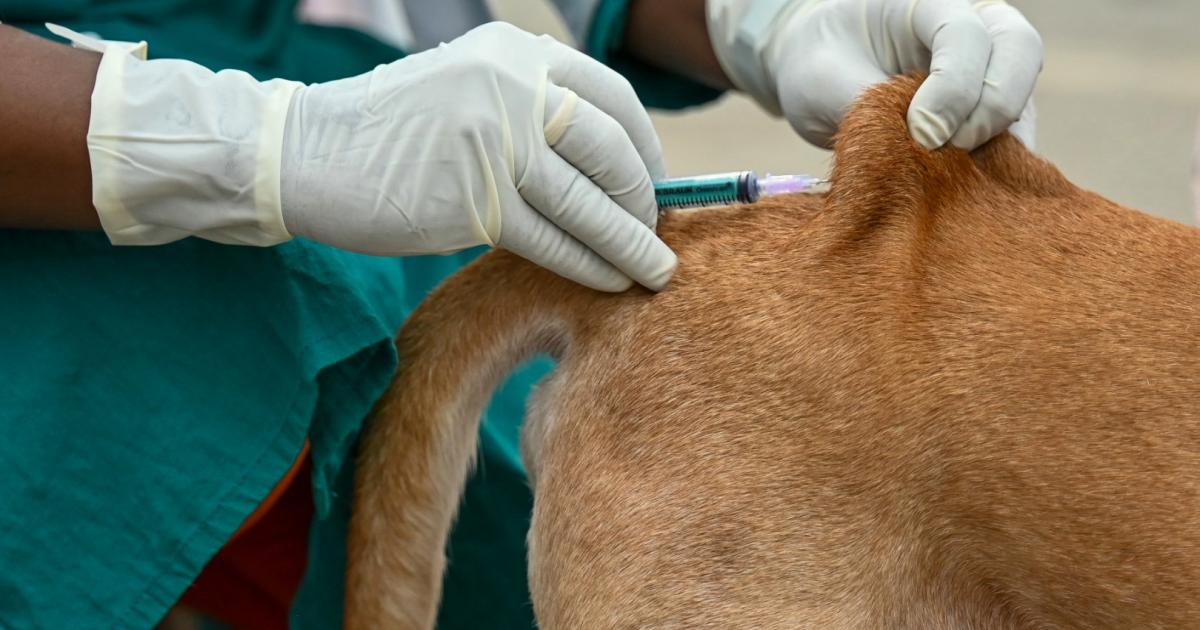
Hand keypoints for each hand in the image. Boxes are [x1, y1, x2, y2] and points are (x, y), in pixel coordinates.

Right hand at [80, 22, 673, 291]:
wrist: (309, 153)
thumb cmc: (393, 133)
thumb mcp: (470, 90)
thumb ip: (531, 110)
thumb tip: (607, 165)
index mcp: (515, 54)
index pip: (611, 97)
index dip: (645, 146)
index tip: (654, 182)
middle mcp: (513, 87)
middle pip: (611, 148)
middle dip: (643, 198)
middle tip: (654, 232)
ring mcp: (494, 140)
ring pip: (588, 201)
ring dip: (629, 242)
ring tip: (653, 271)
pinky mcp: (473, 199)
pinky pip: (551, 239)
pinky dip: (587, 264)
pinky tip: (607, 281)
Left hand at [707, 0, 1042, 149]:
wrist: (818, 75)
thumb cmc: (818, 67)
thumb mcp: (825, 83)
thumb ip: (872, 109)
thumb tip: (926, 150)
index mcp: (924, 3)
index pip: (966, 33)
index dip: (954, 87)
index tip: (922, 134)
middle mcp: (971, 23)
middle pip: (1021, 50)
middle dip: (990, 108)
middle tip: (947, 150)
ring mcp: (987, 65)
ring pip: (1024, 96)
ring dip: (997, 141)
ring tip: (950, 175)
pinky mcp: (989, 109)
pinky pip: (1014, 136)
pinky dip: (997, 164)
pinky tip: (965, 187)